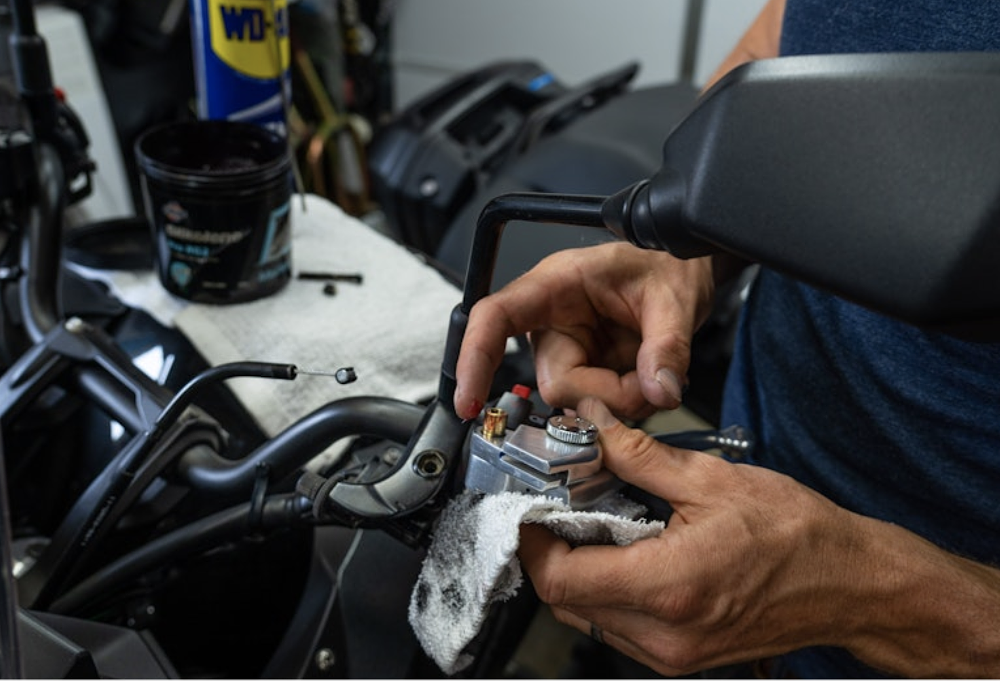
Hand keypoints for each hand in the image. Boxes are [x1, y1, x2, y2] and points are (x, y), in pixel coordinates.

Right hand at [454, 242, 713, 419]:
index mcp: (556, 284)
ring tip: (653, 371)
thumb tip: (659, 391)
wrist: (684, 273)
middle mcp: (553, 319)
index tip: (469, 400)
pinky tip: (646, 379)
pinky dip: (627, 402)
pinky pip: (597, 407)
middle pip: (554, 382)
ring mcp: (568, 349)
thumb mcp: (674, 298)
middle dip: (607, 393)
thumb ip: (668, 347)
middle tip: (652, 379)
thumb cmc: (668, 263)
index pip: (496, 318)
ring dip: (621, 399)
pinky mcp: (586, 371)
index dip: (474, 358)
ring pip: (576, 402)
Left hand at [518, 398, 999, 676]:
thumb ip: (639, 457)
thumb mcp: (712, 479)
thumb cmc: (798, 535)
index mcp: (667, 587)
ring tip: (600, 523)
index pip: (559, 577)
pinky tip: (629, 550)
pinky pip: (619, 625)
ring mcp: (673, 654)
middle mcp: (663, 634)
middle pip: (565, 599)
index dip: (533, 539)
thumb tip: (593, 430)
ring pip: (589, 615)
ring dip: (580, 570)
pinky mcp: (682, 656)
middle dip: (553, 551)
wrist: (851, 584)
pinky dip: (609, 588)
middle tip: (563, 506)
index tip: (532, 507)